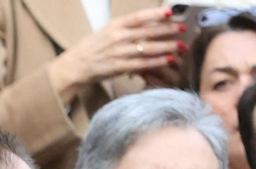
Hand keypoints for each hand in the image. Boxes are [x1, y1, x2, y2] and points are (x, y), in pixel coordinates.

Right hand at [53, 8, 183, 95]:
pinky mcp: (117, 68)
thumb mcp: (106, 32)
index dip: (155, 14)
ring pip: (147, 48)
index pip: (138, 17)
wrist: (73, 67)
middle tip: (182, 29)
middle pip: (147, 32)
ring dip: (166, 46)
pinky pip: (141, 64)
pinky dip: (156, 61)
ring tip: (181, 46)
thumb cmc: (91, 48)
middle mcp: (116, 38)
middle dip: (167, 30)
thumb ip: (126, 29)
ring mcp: (117, 53)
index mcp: (113, 26)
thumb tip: (150, 24)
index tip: (170, 12)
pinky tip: (168, 59)